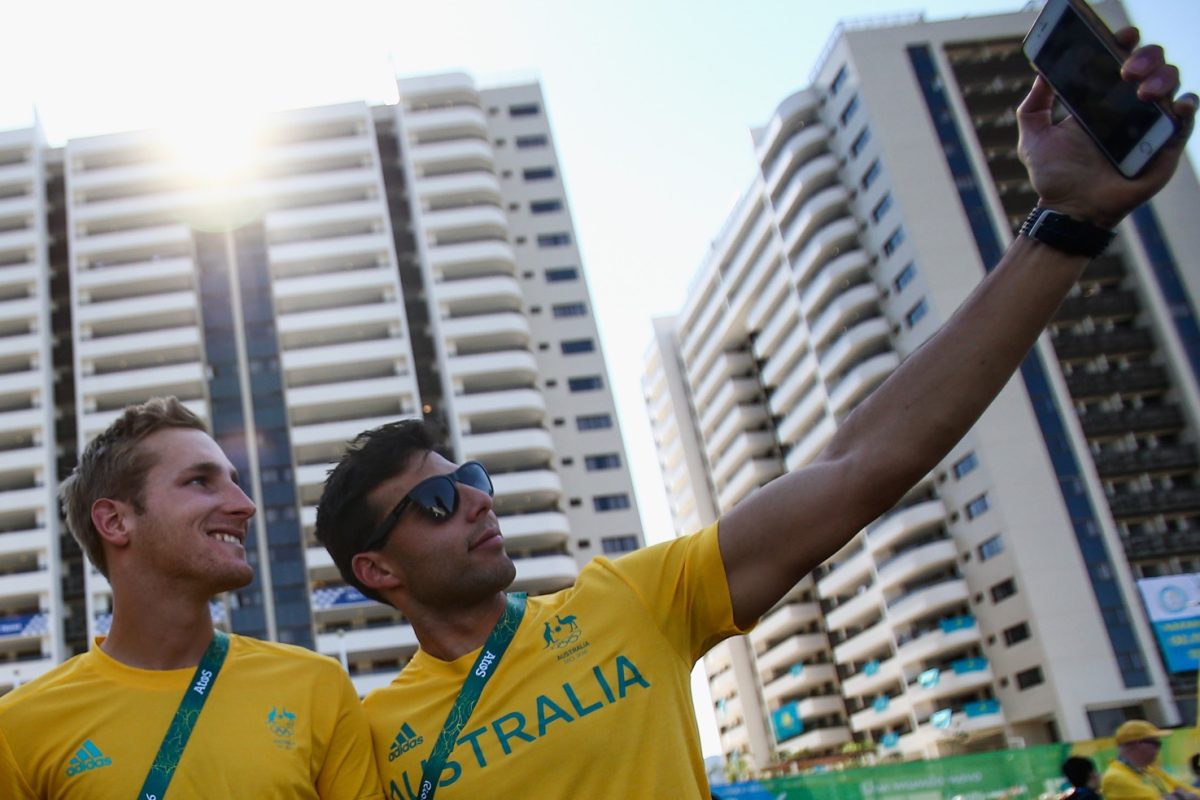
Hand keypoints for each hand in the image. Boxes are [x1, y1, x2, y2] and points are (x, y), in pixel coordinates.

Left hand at [1017, 27, 1195, 227]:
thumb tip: (1042, 73)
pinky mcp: (1164, 146)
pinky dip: (1185, 107)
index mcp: (1101, 100)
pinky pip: (1184, 120)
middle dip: (1145, 58)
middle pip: (1152, 66)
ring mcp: (1149, 125)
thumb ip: (1033, 106)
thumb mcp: (1033, 138)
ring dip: (1162, 78)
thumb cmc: (1054, 177)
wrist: (1069, 211)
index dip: (1124, 43)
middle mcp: (1129, 108)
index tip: (1120, 36)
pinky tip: (1175, 103)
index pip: (1121, 60)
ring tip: (1142, 90)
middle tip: (1126, 70)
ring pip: (1171, 85)